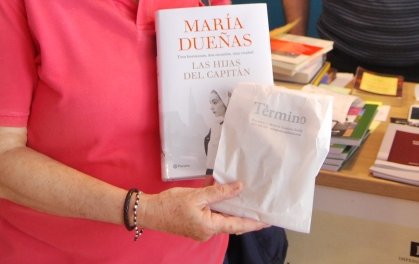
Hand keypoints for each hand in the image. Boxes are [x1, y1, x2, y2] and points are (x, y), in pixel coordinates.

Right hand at [140, 181, 268, 241]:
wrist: (150, 212)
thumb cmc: (171, 204)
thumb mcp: (197, 195)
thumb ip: (219, 192)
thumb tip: (239, 187)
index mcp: (210, 226)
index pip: (238, 225)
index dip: (254, 223)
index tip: (268, 221)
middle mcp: (208, 231)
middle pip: (232, 223)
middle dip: (246, 216)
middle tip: (260, 207)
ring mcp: (202, 230)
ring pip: (222, 219)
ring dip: (231, 208)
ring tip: (244, 197)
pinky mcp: (196, 226)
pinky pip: (212, 216)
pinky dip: (218, 207)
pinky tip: (222, 193)